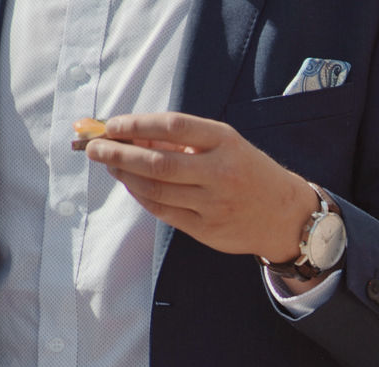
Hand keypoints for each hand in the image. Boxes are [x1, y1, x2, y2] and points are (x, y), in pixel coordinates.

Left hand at [85, 112, 316, 264]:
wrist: (285, 215)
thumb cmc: (248, 172)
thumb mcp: (225, 145)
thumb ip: (183, 141)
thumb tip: (130, 135)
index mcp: (226, 142)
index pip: (173, 127)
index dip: (136, 125)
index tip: (111, 125)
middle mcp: (221, 173)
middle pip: (158, 162)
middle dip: (118, 154)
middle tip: (93, 148)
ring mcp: (214, 204)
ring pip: (156, 189)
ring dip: (126, 176)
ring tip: (110, 165)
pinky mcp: (208, 230)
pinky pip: (164, 211)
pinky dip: (142, 197)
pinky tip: (132, 186)